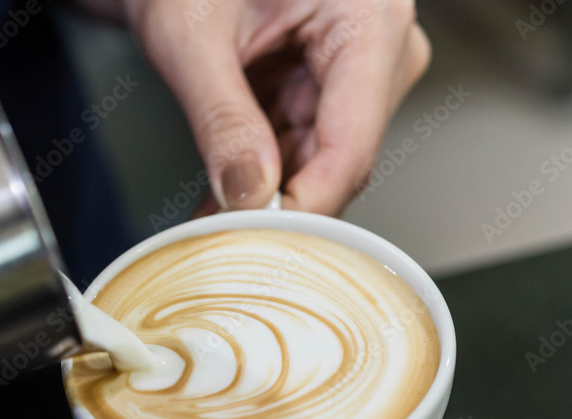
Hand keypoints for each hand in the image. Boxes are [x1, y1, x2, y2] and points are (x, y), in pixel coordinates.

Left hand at [123, 0, 429, 213]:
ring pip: (318, 166)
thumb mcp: (192, 35)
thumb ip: (220, 116)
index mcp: (369, 16)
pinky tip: (219, 204)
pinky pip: (300, 153)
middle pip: (341, 162)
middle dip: (279, 207)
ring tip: (208, 225)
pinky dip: (259, 179)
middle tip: (223, 244)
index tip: (261, 242)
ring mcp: (356, 72)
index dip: (306, 206)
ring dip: (263, 199)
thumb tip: (246, 192)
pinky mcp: (328, 90)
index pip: (352, 143)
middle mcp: (379, 46)